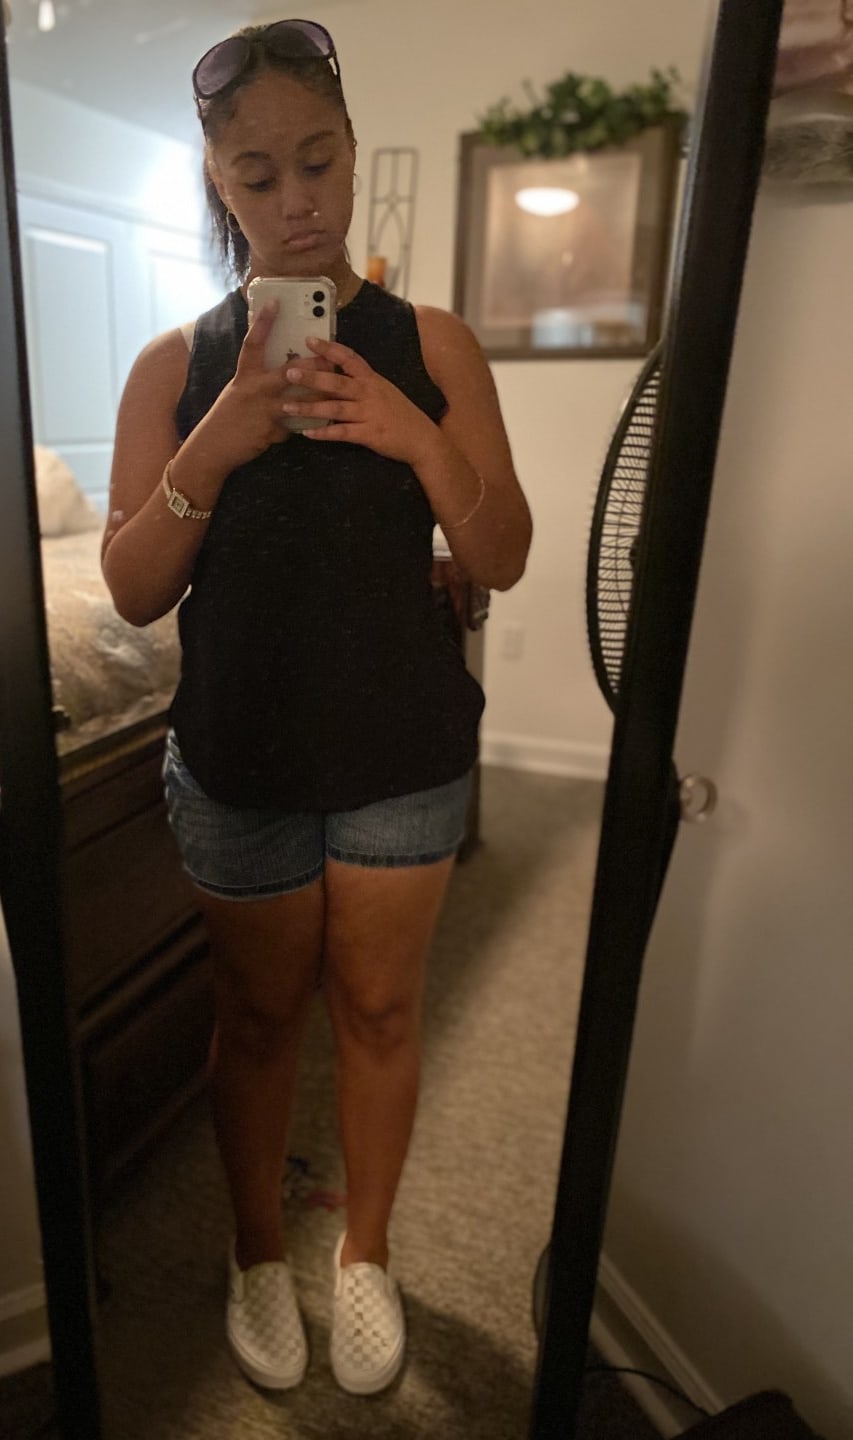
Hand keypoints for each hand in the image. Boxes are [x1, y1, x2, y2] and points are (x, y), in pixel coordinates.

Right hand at [189, 302, 334, 473]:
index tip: (275, 302)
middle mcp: (255, 389)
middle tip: (329, 359)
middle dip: (312, 366)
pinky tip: (305, 430)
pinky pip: (292, 427)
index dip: (263, 322)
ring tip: (333, 395)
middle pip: (288, 372)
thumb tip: (282, 371)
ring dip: (317, 399)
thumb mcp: (239, 391)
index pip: (254, 342)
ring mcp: (264, 410)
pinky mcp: (270, 430)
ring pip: (299, 402)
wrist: (215, 446)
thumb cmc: (228, 416)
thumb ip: (258, 380)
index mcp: (245, 375)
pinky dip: (298, 428)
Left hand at [281, 335, 440, 465]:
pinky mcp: (369, 434)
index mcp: (372, 380)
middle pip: (336, 382)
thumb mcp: (384, 391)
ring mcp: (369, 413)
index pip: (349, 358)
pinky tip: (307, 434)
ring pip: (334, 408)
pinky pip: (342, 433)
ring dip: (309, 407)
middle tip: (289, 372)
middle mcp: (369, 393)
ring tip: (287, 406)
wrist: (422, 439)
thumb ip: (362, 382)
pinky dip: (324, 433)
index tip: (309, 340)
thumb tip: (337, 373)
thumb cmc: (401, 415)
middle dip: (311, 377)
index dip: (329, 348)